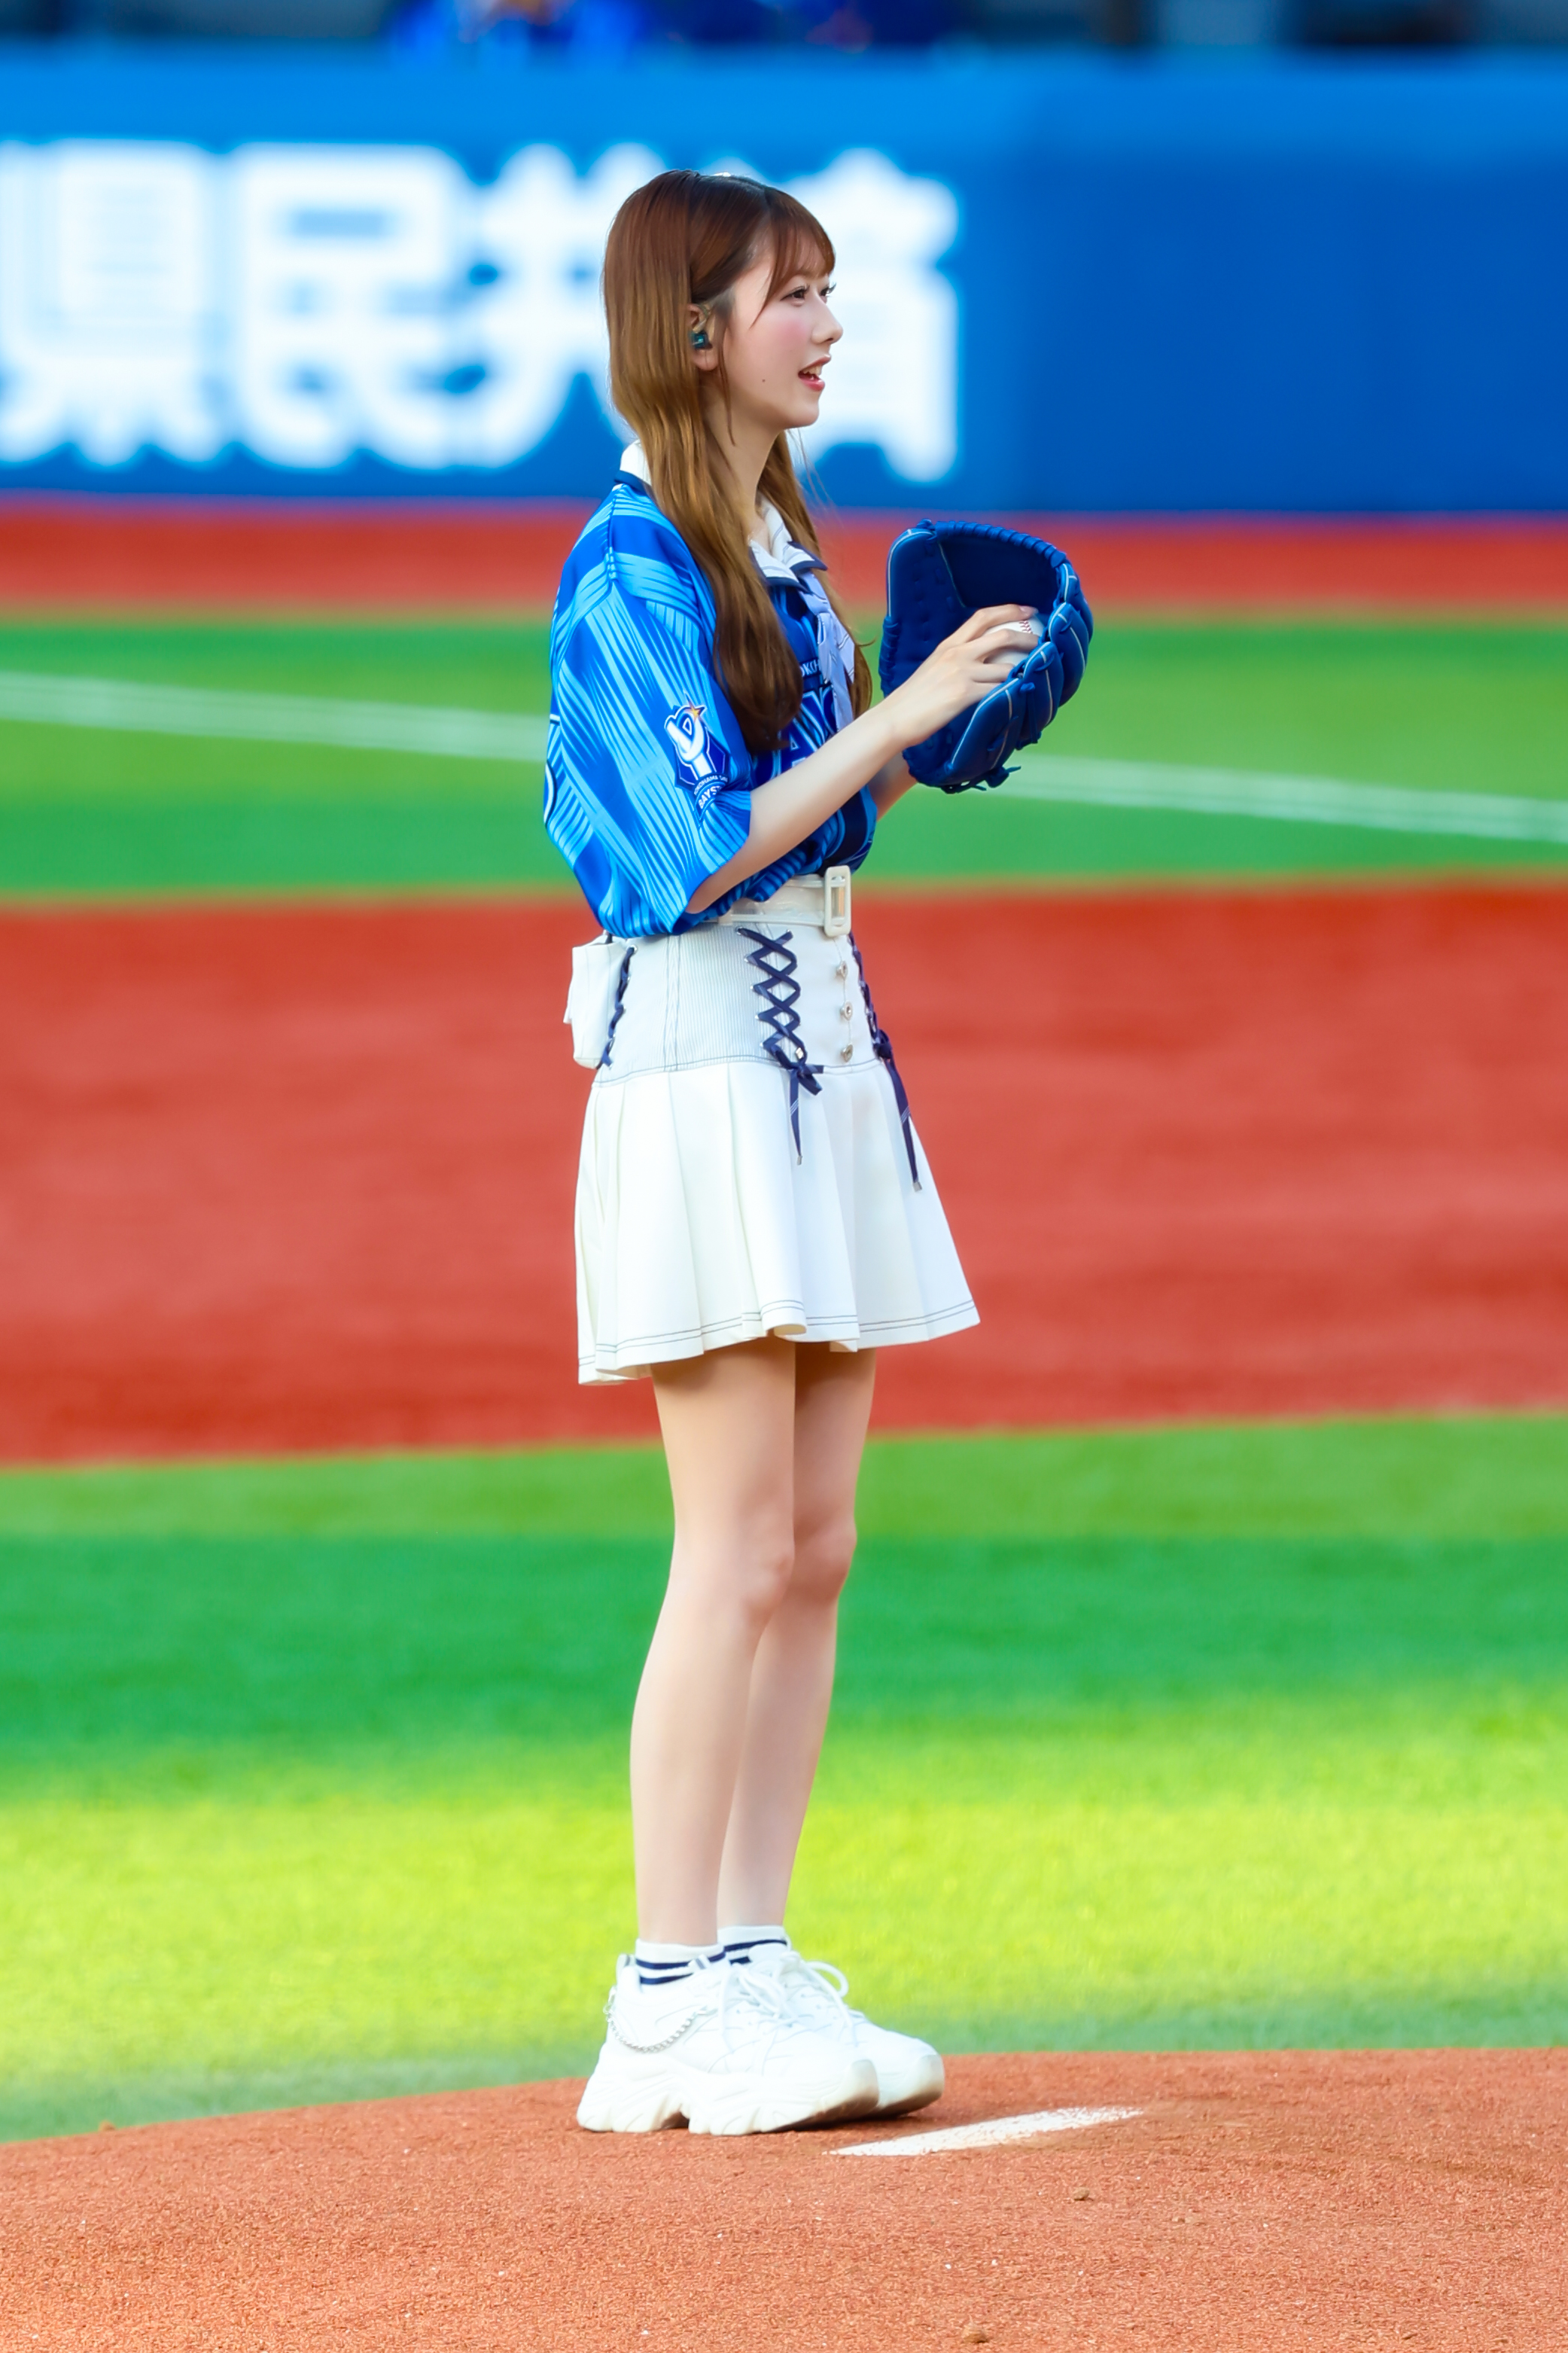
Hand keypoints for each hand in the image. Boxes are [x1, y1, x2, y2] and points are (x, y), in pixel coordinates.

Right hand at [880, 604, 1039, 753]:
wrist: (895, 718)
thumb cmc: (913, 699)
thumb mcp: (933, 669)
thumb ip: (956, 661)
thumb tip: (979, 663)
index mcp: (949, 645)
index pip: (982, 617)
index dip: (1009, 610)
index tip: (1028, 611)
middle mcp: (957, 654)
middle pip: (1001, 635)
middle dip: (1028, 637)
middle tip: (1043, 641)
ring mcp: (962, 674)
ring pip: (1006, 666)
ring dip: (1026, 670)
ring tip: (1038, 674)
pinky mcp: (965, 695)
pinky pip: (998, 690)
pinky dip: (1014, 691)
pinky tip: (1024, 695)